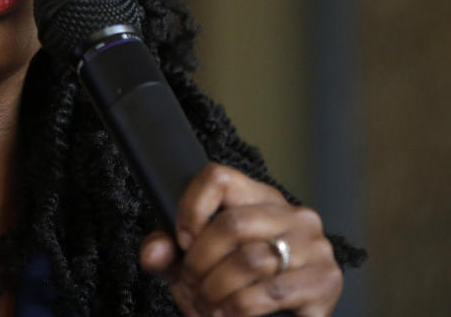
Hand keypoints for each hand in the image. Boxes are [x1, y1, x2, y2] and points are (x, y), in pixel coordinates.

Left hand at [140, 163, 341, 316]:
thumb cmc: (234, 284)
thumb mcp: (196, 264)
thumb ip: (169, 253)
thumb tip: (153, 253)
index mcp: (259, 197)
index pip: (218, 177)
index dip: (191, 208)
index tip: (182, 242)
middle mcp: (293, 215)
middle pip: (233, 224)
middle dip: (201, 262)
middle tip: (191, 286)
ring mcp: (315, 247)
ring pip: (251, 260)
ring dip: (217, 290)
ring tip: (207, 306)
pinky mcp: (325, 283)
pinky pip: (272, 293)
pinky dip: (240, 309)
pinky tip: (229, 315)